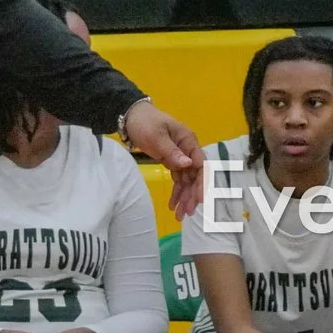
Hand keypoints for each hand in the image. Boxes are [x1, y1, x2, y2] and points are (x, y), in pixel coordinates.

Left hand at [119, 101, 202, 216]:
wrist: (131, 117)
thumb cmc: (145, 123)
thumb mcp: (156, 136)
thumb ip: (171, 151)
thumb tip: (187, 164)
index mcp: (188, 141)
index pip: (201, 165)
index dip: (201, 182)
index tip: (198, 198)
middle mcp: (188, 150)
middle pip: (195, 176)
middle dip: (192, 195)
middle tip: (187, 212)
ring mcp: (180, 157)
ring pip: (187, 180)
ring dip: (184, 197)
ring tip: (180, 215)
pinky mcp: (171, 162)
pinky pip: (178, 179)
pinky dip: (176, 192)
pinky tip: (173, 205)